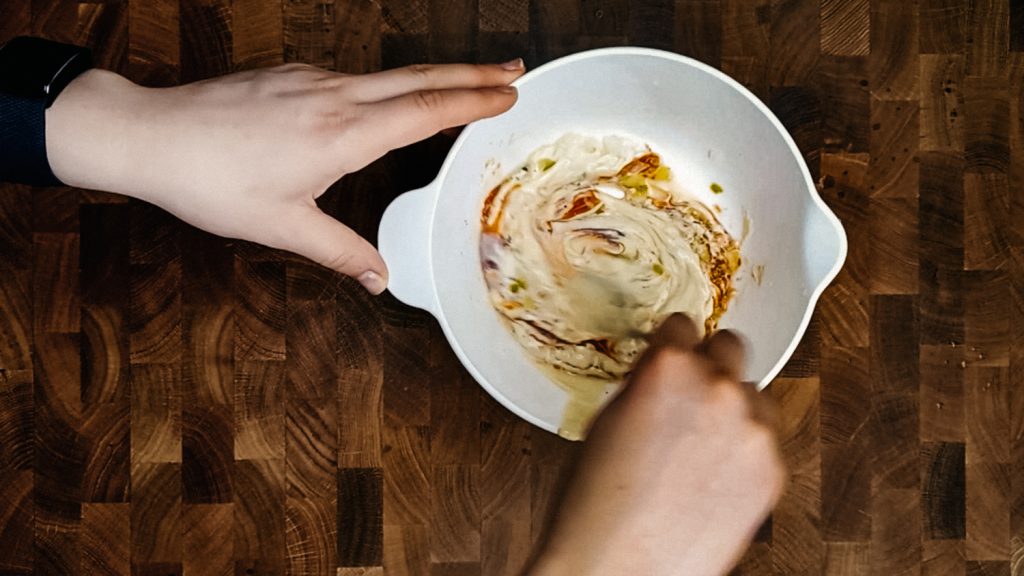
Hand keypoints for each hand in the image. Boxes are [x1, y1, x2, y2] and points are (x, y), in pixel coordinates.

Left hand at [45, 60, 524, 292]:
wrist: (151, 135)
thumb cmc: (212, 182)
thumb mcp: (283, 227)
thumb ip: (340, 252)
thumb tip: (378, 279)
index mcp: (342, 134)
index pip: (424, 110)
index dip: (472, 100)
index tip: (509, 93)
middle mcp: (334, 96)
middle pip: (418, 77)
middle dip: (472, 70)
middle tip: (514, 68)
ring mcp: (310, 79)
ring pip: (388, 72)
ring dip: (434, 74)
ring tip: (464, 80)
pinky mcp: (289, 75)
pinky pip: (353, 75)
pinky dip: (388, 82)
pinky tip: (387, 97)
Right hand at [528, 314, 785, 575]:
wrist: (619, 568)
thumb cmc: (597, 507)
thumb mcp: (606, 420)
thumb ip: (645, 384)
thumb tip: (662, 376)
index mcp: (668, 367)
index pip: (683, 323)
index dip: (672, 343)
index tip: (672, 353)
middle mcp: (717, 389)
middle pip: (730, 347)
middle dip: (709, 367)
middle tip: (690, 396)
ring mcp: (751, 429)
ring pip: (755, 396)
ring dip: (733, 410)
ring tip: (701, 447)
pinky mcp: (773, 470)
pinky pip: (765, 441)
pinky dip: (744, 452)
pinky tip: (712, 477)